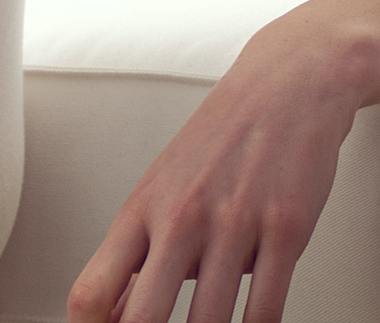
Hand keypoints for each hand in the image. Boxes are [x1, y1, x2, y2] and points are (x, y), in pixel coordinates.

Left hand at [67, 0, 379, 322]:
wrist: (289, 81)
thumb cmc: (220, 140)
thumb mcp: (163, 186)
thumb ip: (141, 252)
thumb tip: (114, 315)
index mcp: (141, 210)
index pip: (91, 294)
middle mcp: (181, 218)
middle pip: (144, 320)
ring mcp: (234, 223)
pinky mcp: (285, 227)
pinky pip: (265, 309)